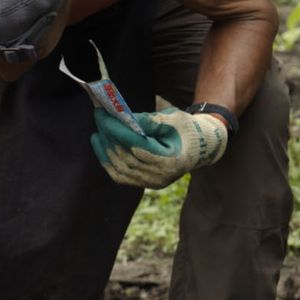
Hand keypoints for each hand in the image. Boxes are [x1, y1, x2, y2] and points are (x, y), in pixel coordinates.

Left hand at [90, 108, 227, 188]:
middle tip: (99, 117)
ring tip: (98, 129)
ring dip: (105, 148)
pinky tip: (100, 145)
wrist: (200, 147)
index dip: (118, 131)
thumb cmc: (187, 129)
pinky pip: (121, 176)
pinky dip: (107, 161)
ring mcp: (153, 183)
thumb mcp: (175, 118)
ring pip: (120, 169)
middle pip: (127, 158)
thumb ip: (152, 120)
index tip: (104, 115)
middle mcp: (161, 176)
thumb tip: (125, 118)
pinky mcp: (145, 184)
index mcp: (172, 160)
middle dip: (109, 136)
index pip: (138, 146)